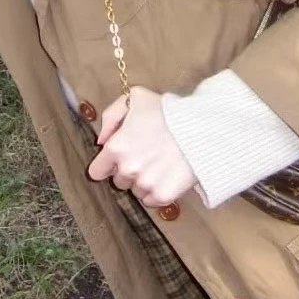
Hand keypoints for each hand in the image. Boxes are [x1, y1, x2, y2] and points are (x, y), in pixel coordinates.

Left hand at [87, 86, 196, 207]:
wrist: (201, 126)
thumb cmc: (167, 110)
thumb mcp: (135, 98)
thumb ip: (111, 116)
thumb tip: (101, 141)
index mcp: (116, 148)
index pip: (97, 172)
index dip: (107, 164)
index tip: (118, 159)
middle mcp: (127, 169)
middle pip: (118, 181)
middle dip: (128, 170)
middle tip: (145, 155)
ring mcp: (145, 184)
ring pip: (135, 191)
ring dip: (143, 181)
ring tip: (159, 163)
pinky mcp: (163, 196)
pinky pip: (151, 201)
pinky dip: (157, 192)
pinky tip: (166, 175)